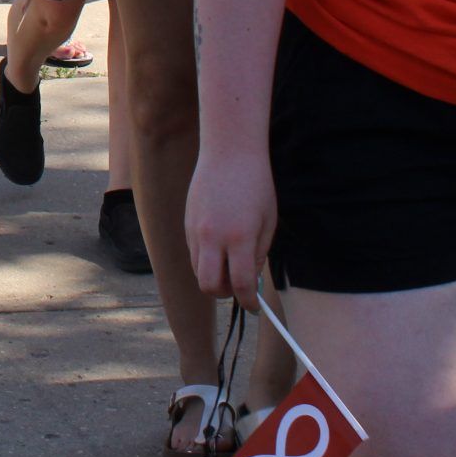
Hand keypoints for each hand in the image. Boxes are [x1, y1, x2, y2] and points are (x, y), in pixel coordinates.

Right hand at [184, 147, 276, 309]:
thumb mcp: (268, 221)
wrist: (229, 151)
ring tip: (229, 264)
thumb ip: (259, 253)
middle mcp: (213, 237)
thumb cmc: (255, 184)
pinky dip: (205, 258)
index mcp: (240, 238)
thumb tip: (250, 276)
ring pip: (197, 270)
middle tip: (239, 287)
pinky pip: (193, 252)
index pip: (241, 284)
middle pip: (209, 286)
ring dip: (213, 276)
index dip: (249, 301)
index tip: (254, 305)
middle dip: (224, 294)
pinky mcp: (187, 222)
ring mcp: (195, 229)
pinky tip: (219, 244)